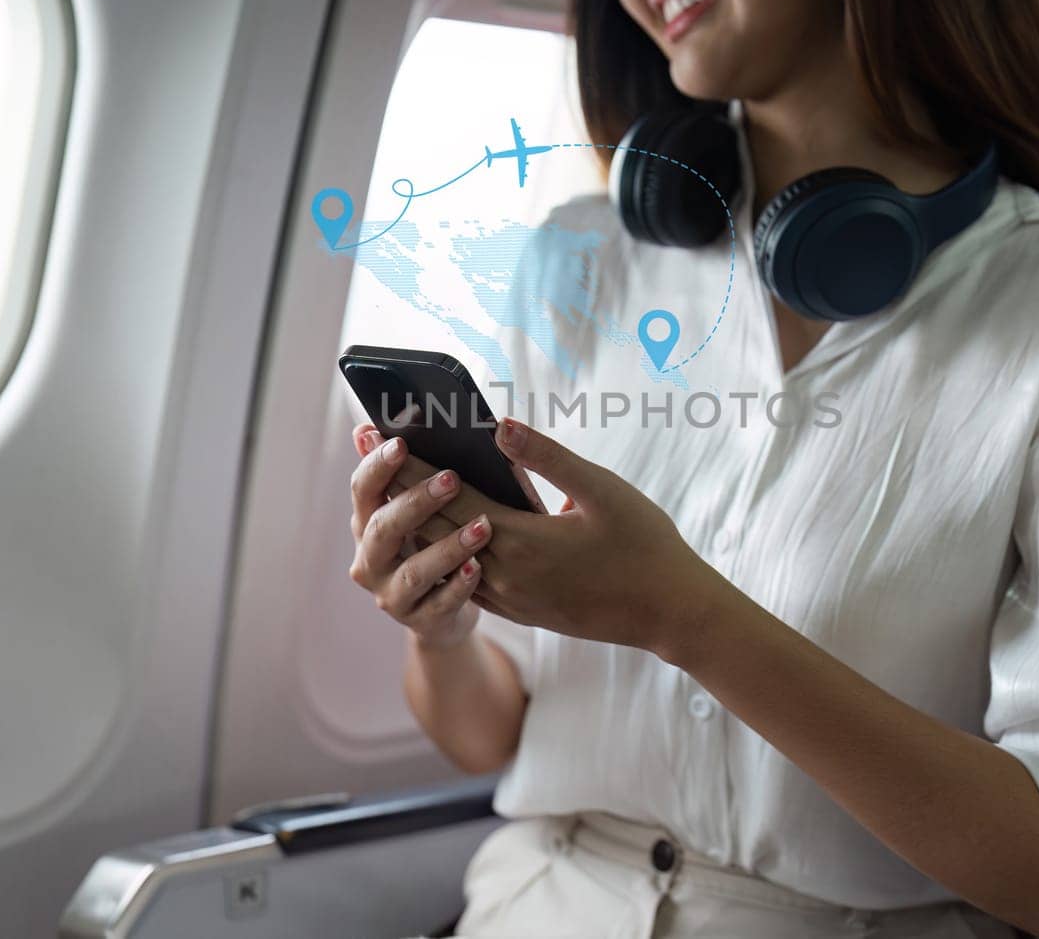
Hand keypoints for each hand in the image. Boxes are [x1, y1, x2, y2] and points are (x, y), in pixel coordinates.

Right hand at [347, 423, 493, 650]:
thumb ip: (402, 471)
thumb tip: (367, 427)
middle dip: (416, 502)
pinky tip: (479, 567)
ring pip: (414, 571)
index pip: (362, 490)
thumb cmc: (434, 543)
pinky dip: (460, 586)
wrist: (443, 611)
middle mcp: (370, 559)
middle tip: (452, 479)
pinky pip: (440, 605)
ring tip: (482, 527)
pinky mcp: (419, 621)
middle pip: (383, 529)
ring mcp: (391, 594)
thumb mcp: (418, 509)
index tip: (401, 443)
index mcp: (368, 522)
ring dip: (447, 547)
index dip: (377, 466)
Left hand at [380, 416, 733, 657]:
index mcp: (525, 542)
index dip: (412, 467)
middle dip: (399, 488)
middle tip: (369, 453)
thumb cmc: (645, 545)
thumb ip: (548, 458)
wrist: (670, 614)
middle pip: (436, 528)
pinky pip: (468, 578)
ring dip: (416, 521)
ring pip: (447, 558)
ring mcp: (512, 599)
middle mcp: (507, 576)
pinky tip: (434, 532)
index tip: (381, 437)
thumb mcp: (603, 491)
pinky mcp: (522, 611)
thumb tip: (498, 426)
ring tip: (389, 488)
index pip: (450, 499)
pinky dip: (443, 551)